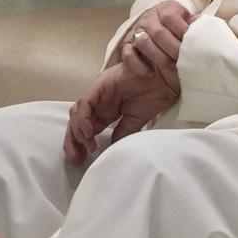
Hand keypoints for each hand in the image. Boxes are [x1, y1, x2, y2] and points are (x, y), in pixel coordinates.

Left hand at [64, 64, 178, 165]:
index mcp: (105, 111)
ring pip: (77, 113)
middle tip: (77, 158)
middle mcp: (98, 102)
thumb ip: (122, 133)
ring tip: (88, 145)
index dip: (79, 145)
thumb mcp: (135, 121)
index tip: (81, 160)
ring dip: (78, 131)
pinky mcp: (100, 85)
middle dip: (72, 140)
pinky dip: (83, 118)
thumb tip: (111, 149)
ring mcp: (98, 93)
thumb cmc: (153, 94)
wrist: (164, 78)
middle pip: (76, 122)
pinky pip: (85, 102)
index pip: (85, 129)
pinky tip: (88, 132)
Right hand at [118, 1, 193, 87]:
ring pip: (143, 42)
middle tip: (184, 60)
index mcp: (166, 10)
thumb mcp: (186, 24)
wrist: (157, 31)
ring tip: (171, 67)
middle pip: (159, 32)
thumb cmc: (177, 30)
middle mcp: (149, 18)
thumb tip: (208, 28)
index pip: (170, 17)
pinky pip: (128, 54)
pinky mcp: (127, 45)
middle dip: (173, 49)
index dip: (182, 31)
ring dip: (158, 56)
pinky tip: (150, 73)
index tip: (192, 44)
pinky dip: (139, 65)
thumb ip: (195, 25)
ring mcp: (137, 31)